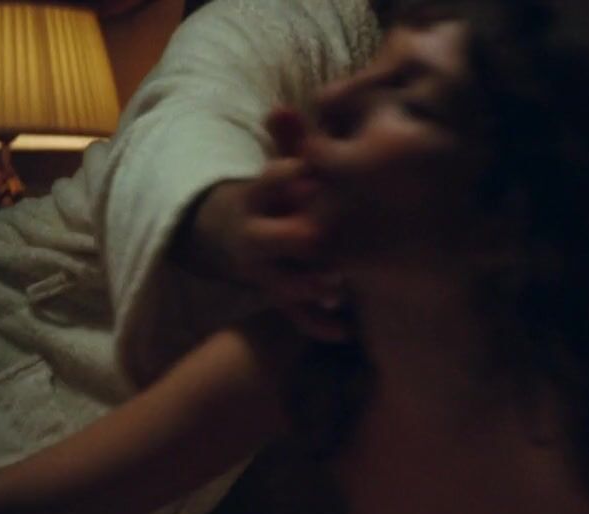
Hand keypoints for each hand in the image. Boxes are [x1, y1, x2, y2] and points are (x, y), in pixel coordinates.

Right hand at [174, 110, 349, 341]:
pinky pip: (295, 317)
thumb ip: (290, 142)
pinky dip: (319, 325)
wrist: (242, 236)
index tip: (313, 174)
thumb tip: (281, 108)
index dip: (289, 177)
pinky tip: (346, 331)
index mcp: (257, 198)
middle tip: (327, 238)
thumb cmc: (281, 194)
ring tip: (341, 289)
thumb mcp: (282, 166)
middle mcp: (255, 237)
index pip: (267, 182)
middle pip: (270, 239)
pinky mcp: (278, 297)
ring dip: (310, 286)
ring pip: (281, 284)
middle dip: (299, 238)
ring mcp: (264, 271)